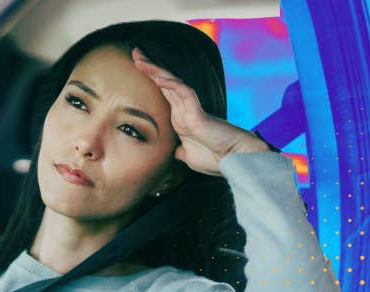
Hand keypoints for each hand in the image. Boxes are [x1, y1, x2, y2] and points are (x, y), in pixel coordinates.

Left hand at [132, 47, 270, 176]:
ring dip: (155, 71)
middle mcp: (184, 110)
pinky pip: (184, 93)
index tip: (137, 66)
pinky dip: (172, 84)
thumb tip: (175, 151)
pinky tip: (159, 77)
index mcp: (180, 118)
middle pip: (164, 83)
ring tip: (140, 59)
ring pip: (172, 83)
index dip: (151, 79)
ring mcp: (191, 109)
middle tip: (135, 53)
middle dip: (149, 68)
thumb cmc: (215, 158)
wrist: (234, 161)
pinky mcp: (198, 113)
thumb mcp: (189, 156)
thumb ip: (180, 151)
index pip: (163, 93)